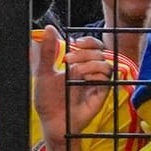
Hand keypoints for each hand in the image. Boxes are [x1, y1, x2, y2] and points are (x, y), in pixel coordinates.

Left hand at [33, 27, 112, 143]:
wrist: (52, 121)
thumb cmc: (48, 99)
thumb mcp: (44, 73)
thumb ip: (47, 51)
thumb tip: (49, 28)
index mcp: (78, 63)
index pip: (92, 45)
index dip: (88, 41)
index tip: (76, 42)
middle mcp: (89, 71)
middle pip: (99, 51)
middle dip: (84, 52)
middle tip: (68, 59)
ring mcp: (96, 82)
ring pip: (104, 63)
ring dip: (89, 62)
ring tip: (74, 71)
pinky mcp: (101, 93)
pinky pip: (107, 78)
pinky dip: (95, 74)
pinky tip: (84, 79)